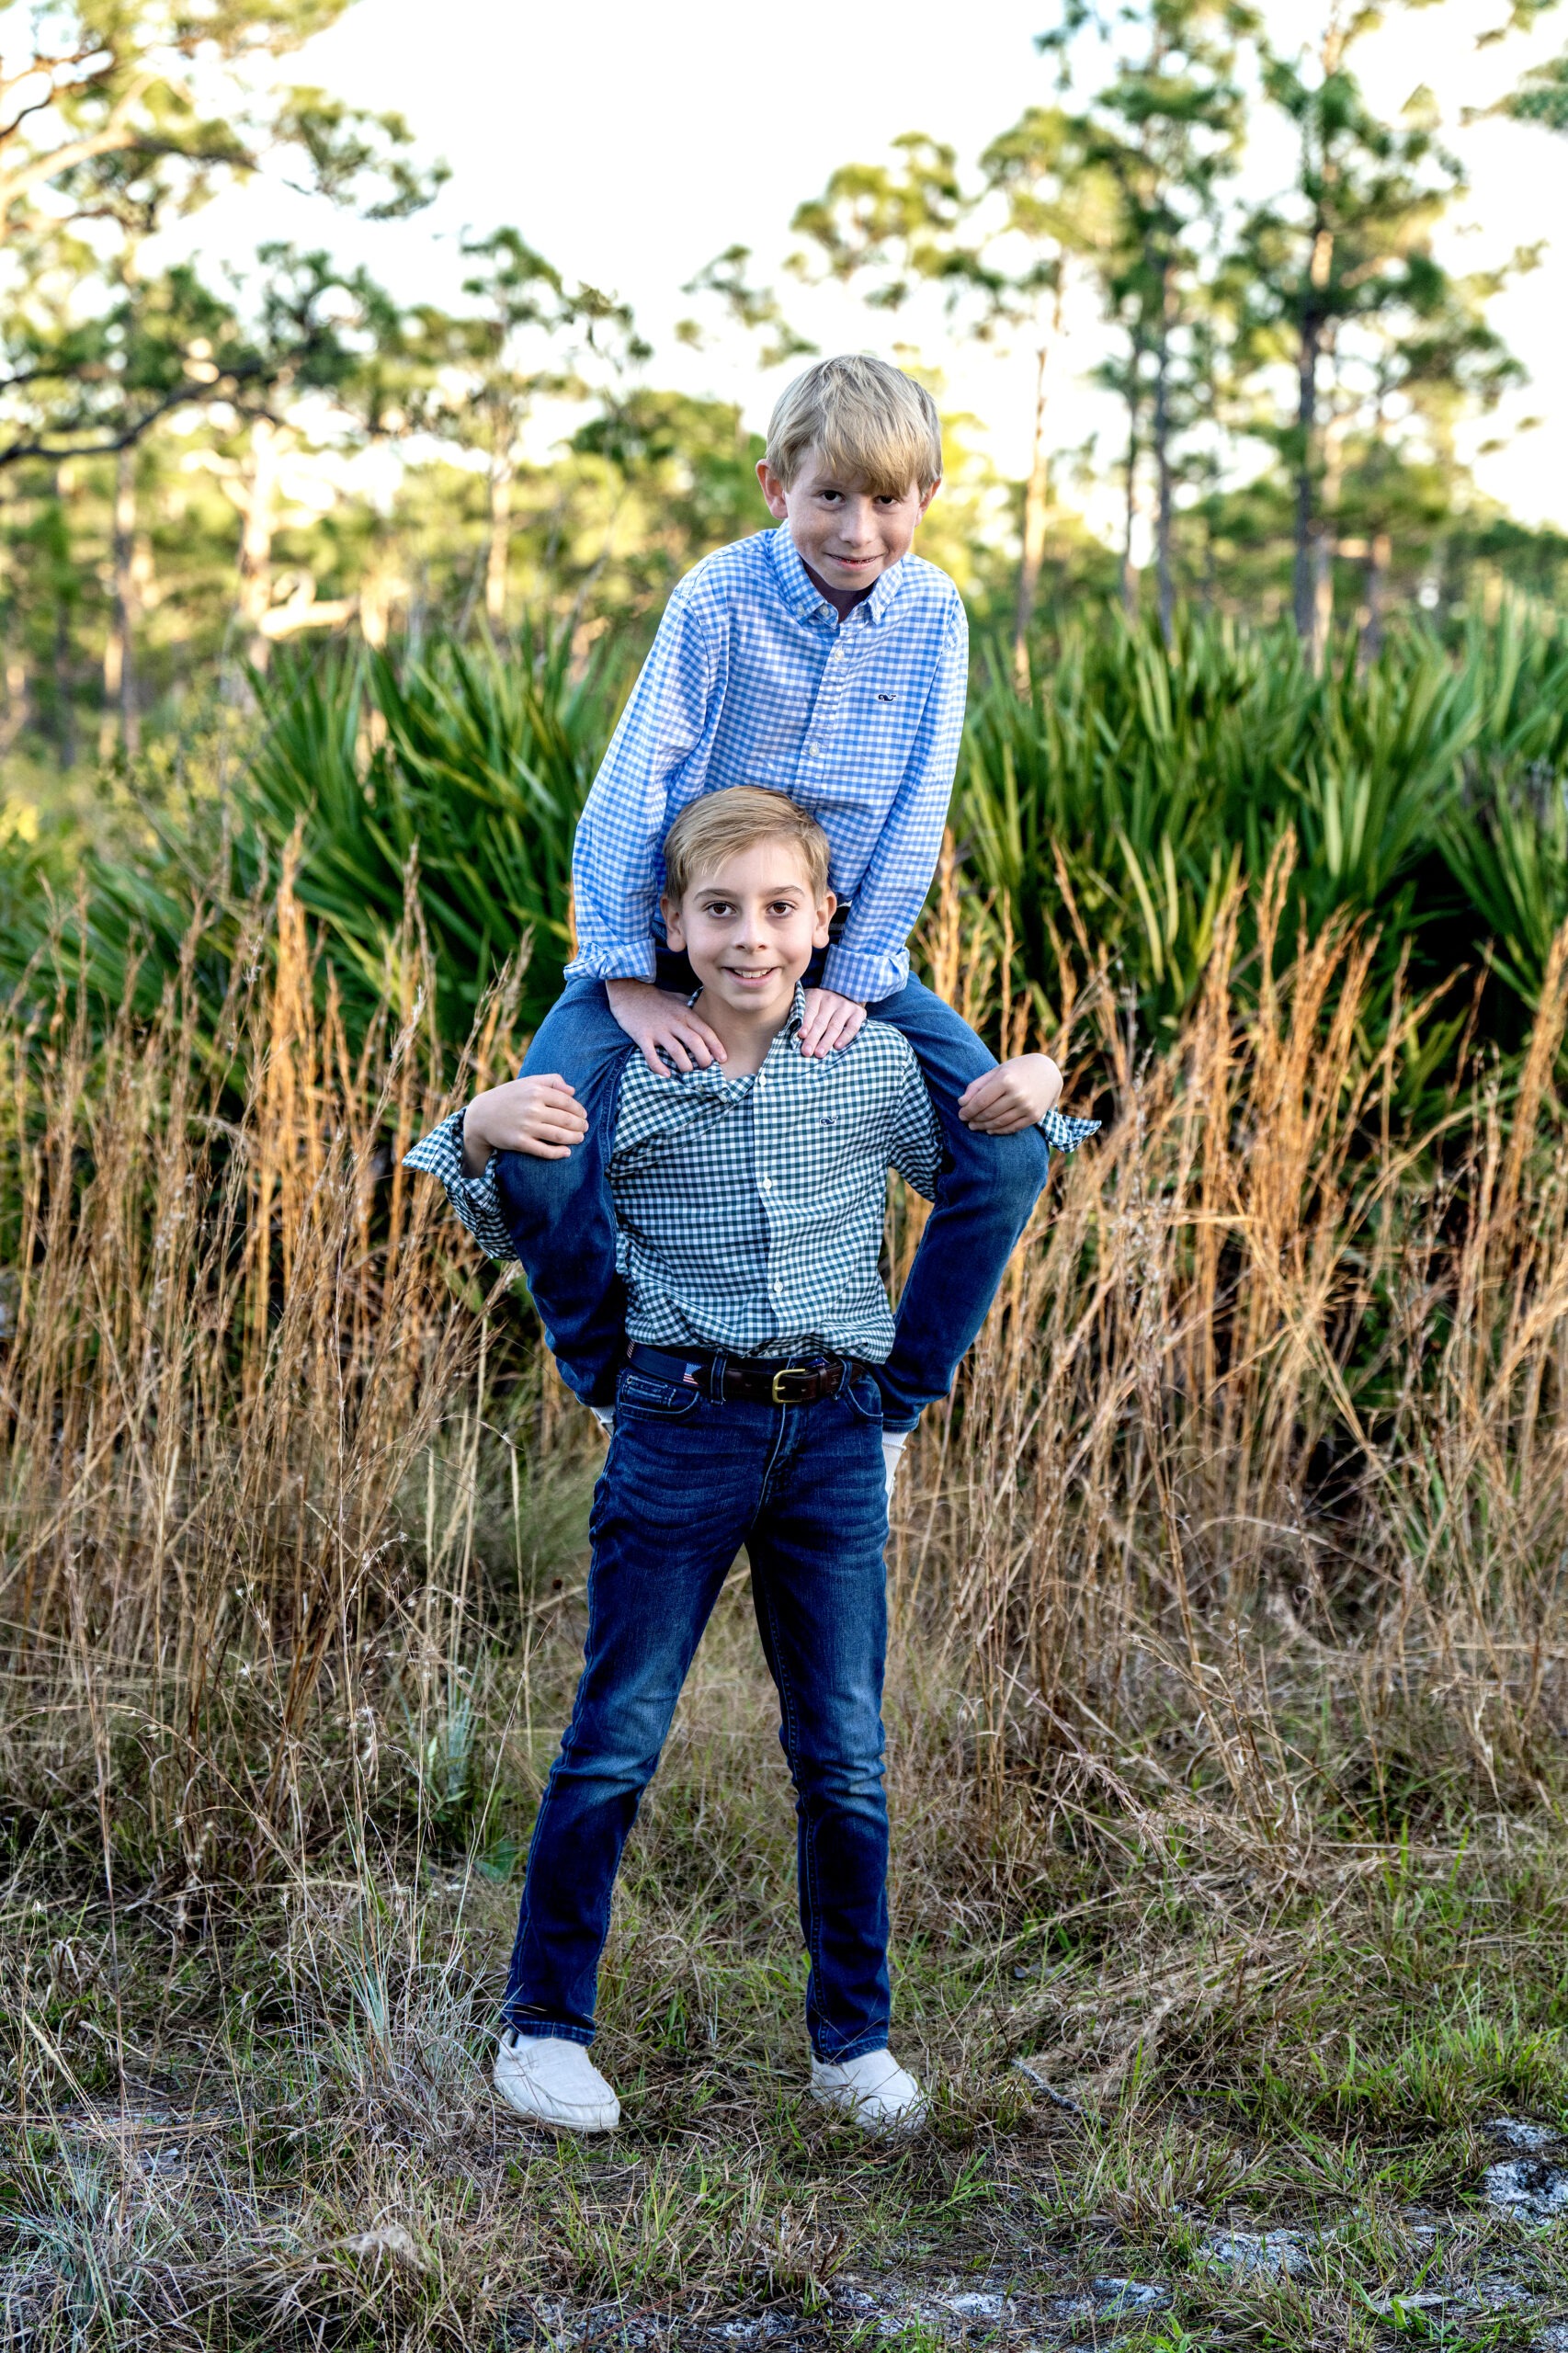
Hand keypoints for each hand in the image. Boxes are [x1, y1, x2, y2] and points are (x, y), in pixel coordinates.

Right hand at [462, 1074, 587, 1171]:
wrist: (480, 1116)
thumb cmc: (507, 1097)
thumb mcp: (527, 1082)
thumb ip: (550, 1081)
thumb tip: (573, 1091)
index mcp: (536, 1092)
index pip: (567, 1102)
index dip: (579, 1110)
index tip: (583, 1115)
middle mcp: (532, 1109)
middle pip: (566, 1120)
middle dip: (580, 1125)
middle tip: (584, 1128)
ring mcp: (526, 1127)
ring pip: (559, 1135)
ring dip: (574, 1138)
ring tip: (580, 1138)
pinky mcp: (520, 1143)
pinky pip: (544, 1150)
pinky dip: (558, 1153)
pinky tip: (566, 1152)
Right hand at [606, 978, 726, 1075]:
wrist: (628, 990)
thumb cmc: (655, 998)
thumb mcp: (677, 999)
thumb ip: (690, 1008)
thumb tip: (704, 1014)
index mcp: (685, 1014)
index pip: (705, 1031)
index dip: (716, 1047)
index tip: (723, 1059)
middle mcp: (674, 1022)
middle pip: (695, 1042)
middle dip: (704, 1059)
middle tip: (706, 1070)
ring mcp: (658, 1029)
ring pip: (676, 1051)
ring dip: (685, 1065)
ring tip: (689, 1074)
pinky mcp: (642, 1036)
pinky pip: (651, 1055)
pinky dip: (659, 1067)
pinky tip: (666, 1075)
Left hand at [798, 987, 866, 1058]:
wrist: (845, 995)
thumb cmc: (820, 1007)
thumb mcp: (808, 1005)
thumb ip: (801, 1016)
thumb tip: (793, 1034)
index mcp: (816, 995)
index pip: (810, 1011)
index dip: (805, 1024)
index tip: (801, 1035)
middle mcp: (831, 998)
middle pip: (821, 1021)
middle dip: (813, 1038)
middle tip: (807, 1052)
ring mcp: (845, 1005)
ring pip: (835, 1026)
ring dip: (826, 1041)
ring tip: (819, 1053)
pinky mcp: (858, 1013)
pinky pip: (852, 1027)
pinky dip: (845, 1037)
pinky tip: (837, 1046)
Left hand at [958, 1053, 1062, 1134]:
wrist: (1049, 1071)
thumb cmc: (1017, 1070)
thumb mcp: (997, 1071)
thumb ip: (978, 1086)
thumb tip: (961, 1102)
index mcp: (1006, 1080)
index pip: (980, 1101)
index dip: (968, 1110)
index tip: (960, 1114)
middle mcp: (1018, 1094)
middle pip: (989, 1113)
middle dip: (974, 1119)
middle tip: (967, 1121)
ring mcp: (1027, 1107)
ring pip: (999, 1123)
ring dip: (984, 1127)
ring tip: (975, 1126)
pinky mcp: (1034, 1116)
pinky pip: (1012, 1128)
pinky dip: (999, 1131)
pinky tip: (990, 1130)